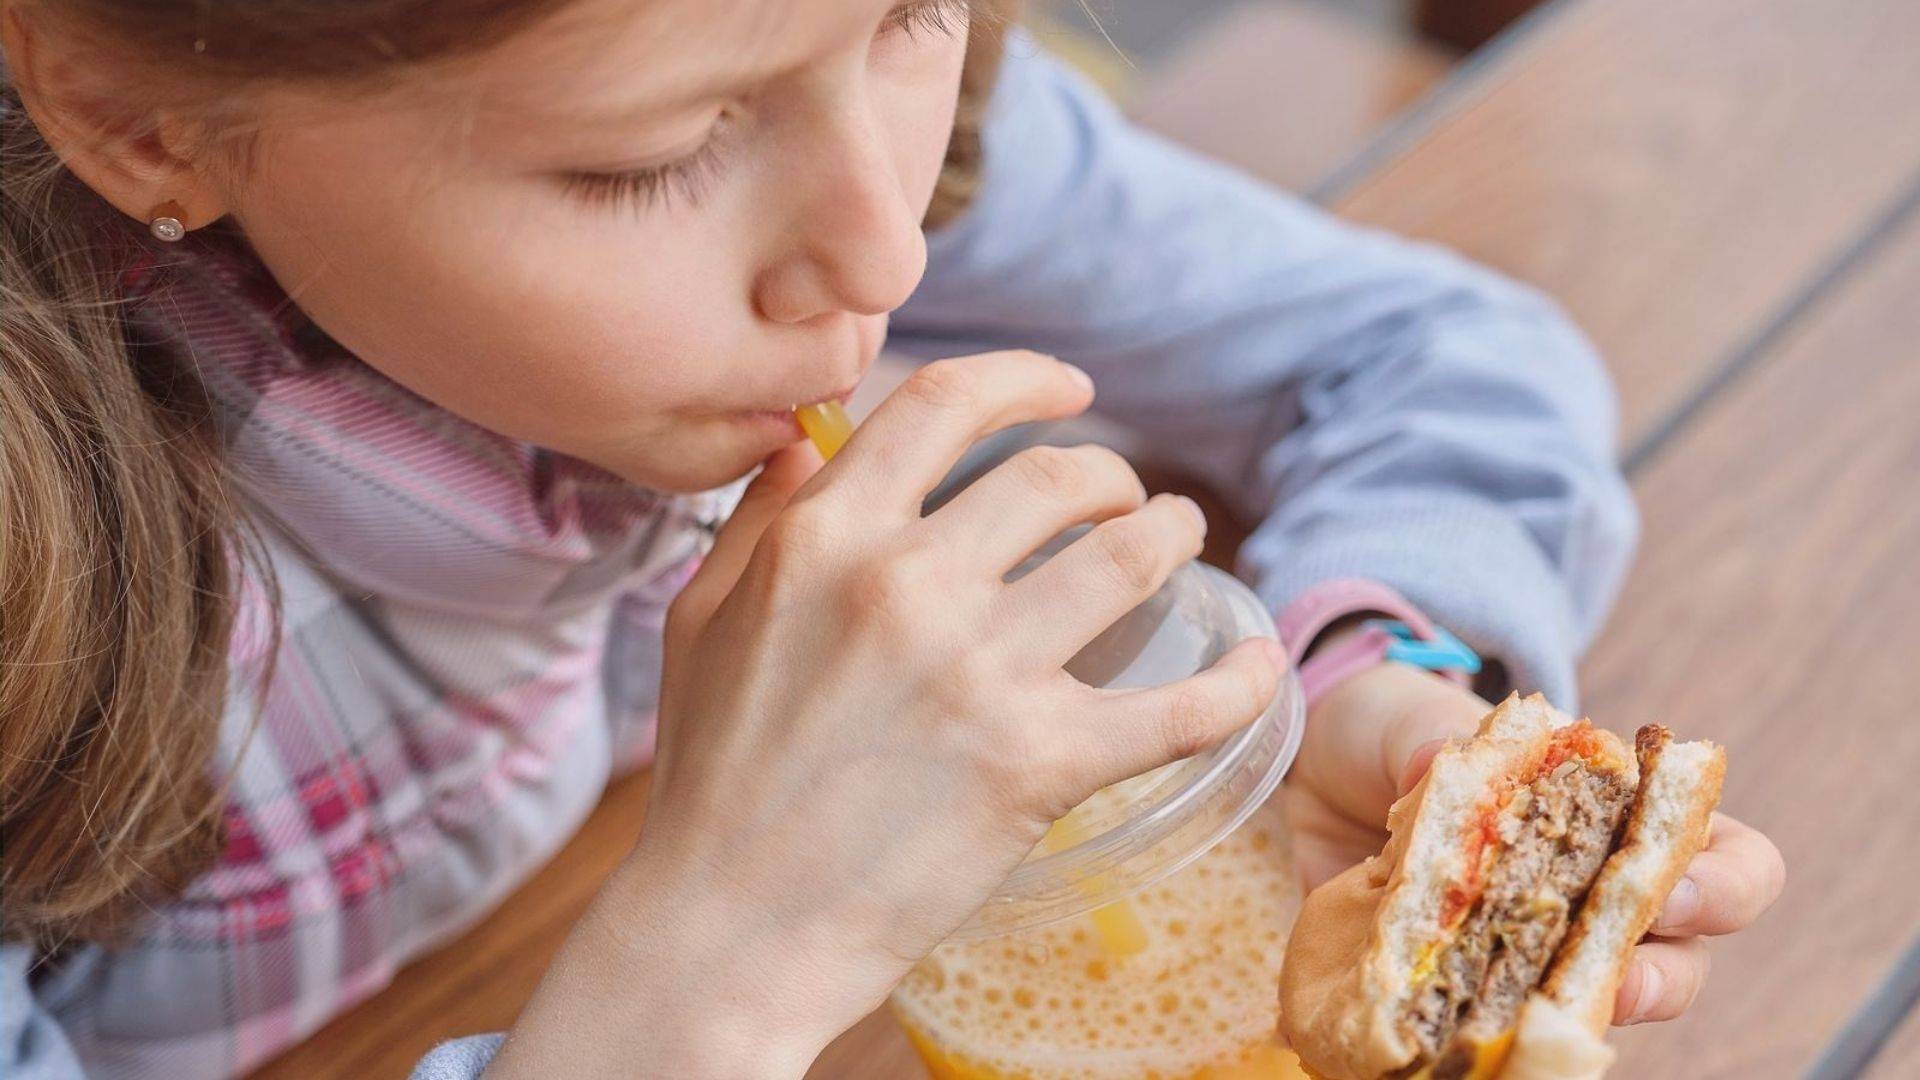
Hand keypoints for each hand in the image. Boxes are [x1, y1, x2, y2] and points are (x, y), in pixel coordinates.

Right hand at [493, 352, 1284, 1078]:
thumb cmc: (715, 777)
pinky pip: (1177, 706)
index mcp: (826, 538)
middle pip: (1055, 476)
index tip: (1069, 390)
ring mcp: (980, 672)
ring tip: (1180, 540)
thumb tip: (810, 442)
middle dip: (1107, 476)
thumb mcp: (705, 619)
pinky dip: (1236, 682)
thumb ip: (763, 518)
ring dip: (1171, 535)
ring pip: (1127, 560)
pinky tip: (1257, 665)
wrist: (731, 924)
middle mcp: (908, 585)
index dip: (1024, 380)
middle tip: (1122, 499)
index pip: (946, 405)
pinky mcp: (1039, 764)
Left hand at [1284, 660, 1783, 1027]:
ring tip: (1543, 1017)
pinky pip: (1501, 1027)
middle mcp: (1596, 891)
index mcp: (1621, 813)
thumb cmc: (1396, 732)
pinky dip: (1490, 1033)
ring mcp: (1536, 946)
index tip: (1672, 889)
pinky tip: (1461, 1034)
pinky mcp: (1467, 982)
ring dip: (1582, 1015)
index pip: (1723, 856)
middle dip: (1662, 974)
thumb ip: (1432, 738)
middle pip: (1682, 955)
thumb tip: (1434, 768)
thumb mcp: (1410, 718)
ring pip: (1600, 1004)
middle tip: (1620, 979)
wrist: (1314, 769)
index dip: (1720, 883)